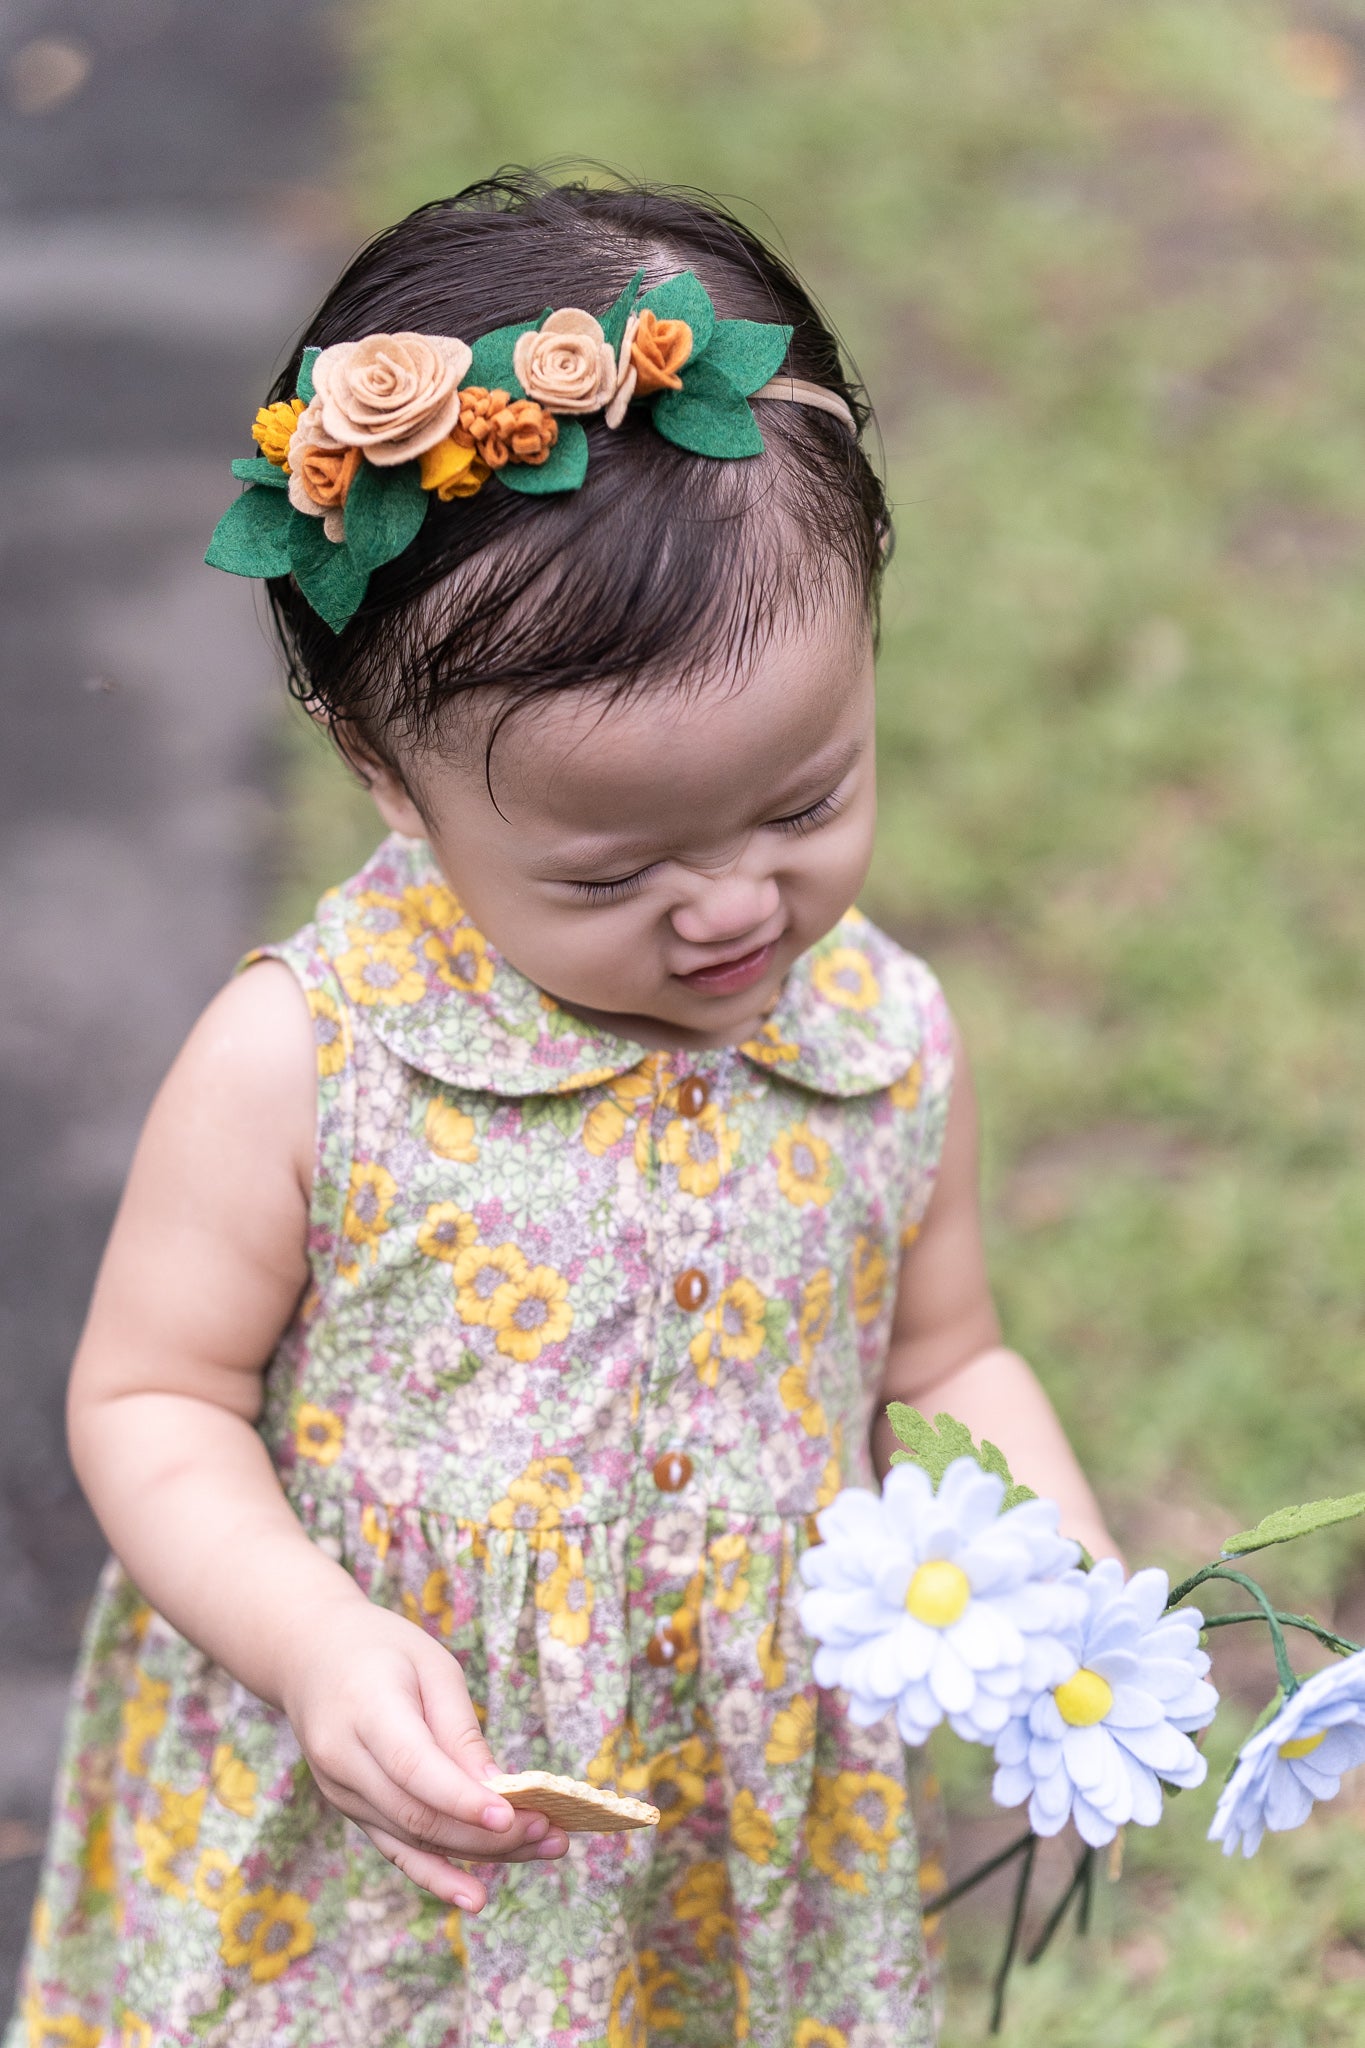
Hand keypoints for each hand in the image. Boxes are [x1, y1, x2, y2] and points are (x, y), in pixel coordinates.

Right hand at [279, 1594, 568, 1909]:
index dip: (461, 1798)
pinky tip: (475, 1898)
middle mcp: (344, 1760)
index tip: (512, 1815)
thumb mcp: (430, 1664)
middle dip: (486, 1833)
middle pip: (418, 1814)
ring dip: (478, 1854)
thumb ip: (458, 1727)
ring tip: (543, 1850)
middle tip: (549, 1832)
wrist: (310, 1656)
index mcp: (364, 1709)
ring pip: (414, 1839)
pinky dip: (437, 1875)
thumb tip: (494, 1787)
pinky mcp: (352, 1810)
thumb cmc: (382, 1649)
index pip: (413, 1767)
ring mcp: (343, 1792)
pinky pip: (396, 1849)